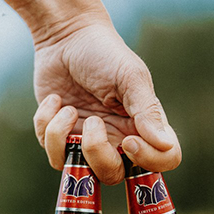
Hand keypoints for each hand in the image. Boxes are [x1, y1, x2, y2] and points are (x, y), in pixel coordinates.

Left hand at [31, 14, 180, 183]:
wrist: (65, 37)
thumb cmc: (104, 53)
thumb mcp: (130, 76)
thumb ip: (147, 110)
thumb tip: (164, 144)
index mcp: (144, 125)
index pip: (163, 161)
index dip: (149, 160)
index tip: (128, 140)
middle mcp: (117, 138)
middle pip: (113, 175)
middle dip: (96, 154)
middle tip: (92, 123)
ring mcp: (86, 140)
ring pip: (76, 168)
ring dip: (65, 138)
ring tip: (68, 108)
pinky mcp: (59, 135)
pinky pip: (51, 150)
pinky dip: (48, 124)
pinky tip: (54, 100)